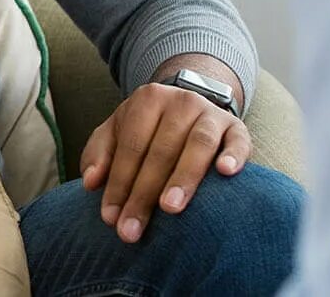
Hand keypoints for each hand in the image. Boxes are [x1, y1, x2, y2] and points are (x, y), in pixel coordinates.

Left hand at [82, 81, 250, 243]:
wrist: (190, 106)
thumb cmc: (148, 129)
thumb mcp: (118, 132)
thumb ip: (100, 154)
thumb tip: (90, 182)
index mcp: (147, 100)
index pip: (130, 146)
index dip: (118, 183)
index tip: (109, 218)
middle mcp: (180, 101)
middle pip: (160, 150)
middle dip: (143, 193)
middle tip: (132, 229)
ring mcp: (211, 113)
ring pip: (198, 144)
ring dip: (183, 177)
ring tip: (169, 208)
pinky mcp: (237, 128)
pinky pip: (239, 140)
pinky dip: (234, 155)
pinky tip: (226, 173)